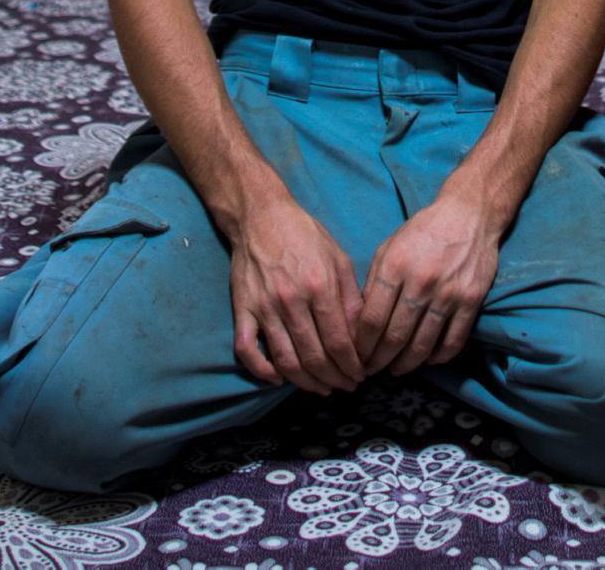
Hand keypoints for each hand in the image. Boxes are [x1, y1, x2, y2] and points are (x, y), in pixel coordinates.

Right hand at [229, 197, 366, 394]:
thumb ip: (351, 297)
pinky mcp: (242, 309)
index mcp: (319, 286)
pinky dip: (261, 371)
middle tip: (346, 386)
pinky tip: (277, 380)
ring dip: (306, 382)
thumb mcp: (338, 257)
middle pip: (315, 357)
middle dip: (335, 378)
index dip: (352, 365)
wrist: (261, 216)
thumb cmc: (305, 235)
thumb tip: (362, 335)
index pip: (339, 341)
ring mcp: (264, 308)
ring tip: (322, 388)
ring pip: (285, 360)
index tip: (361, 375)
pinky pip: (247, 349)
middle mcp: (292, 301)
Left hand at [353, 190, 501, 376]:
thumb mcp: (389, 246)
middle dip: (379, 360)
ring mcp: (448, 294)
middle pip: (395, 336)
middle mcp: (421, 282)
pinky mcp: (471, 301)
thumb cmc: (423, 231)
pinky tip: (427, 360)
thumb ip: (374, 281)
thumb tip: (361, 320)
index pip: (372, 319)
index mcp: (395, 266)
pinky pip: (452, 341)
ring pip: (423, 344)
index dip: (362, 345)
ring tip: (395, 370)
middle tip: (372, 371)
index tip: (357, 357)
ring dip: (406, 364)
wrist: (469, 215)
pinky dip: (438, 357)